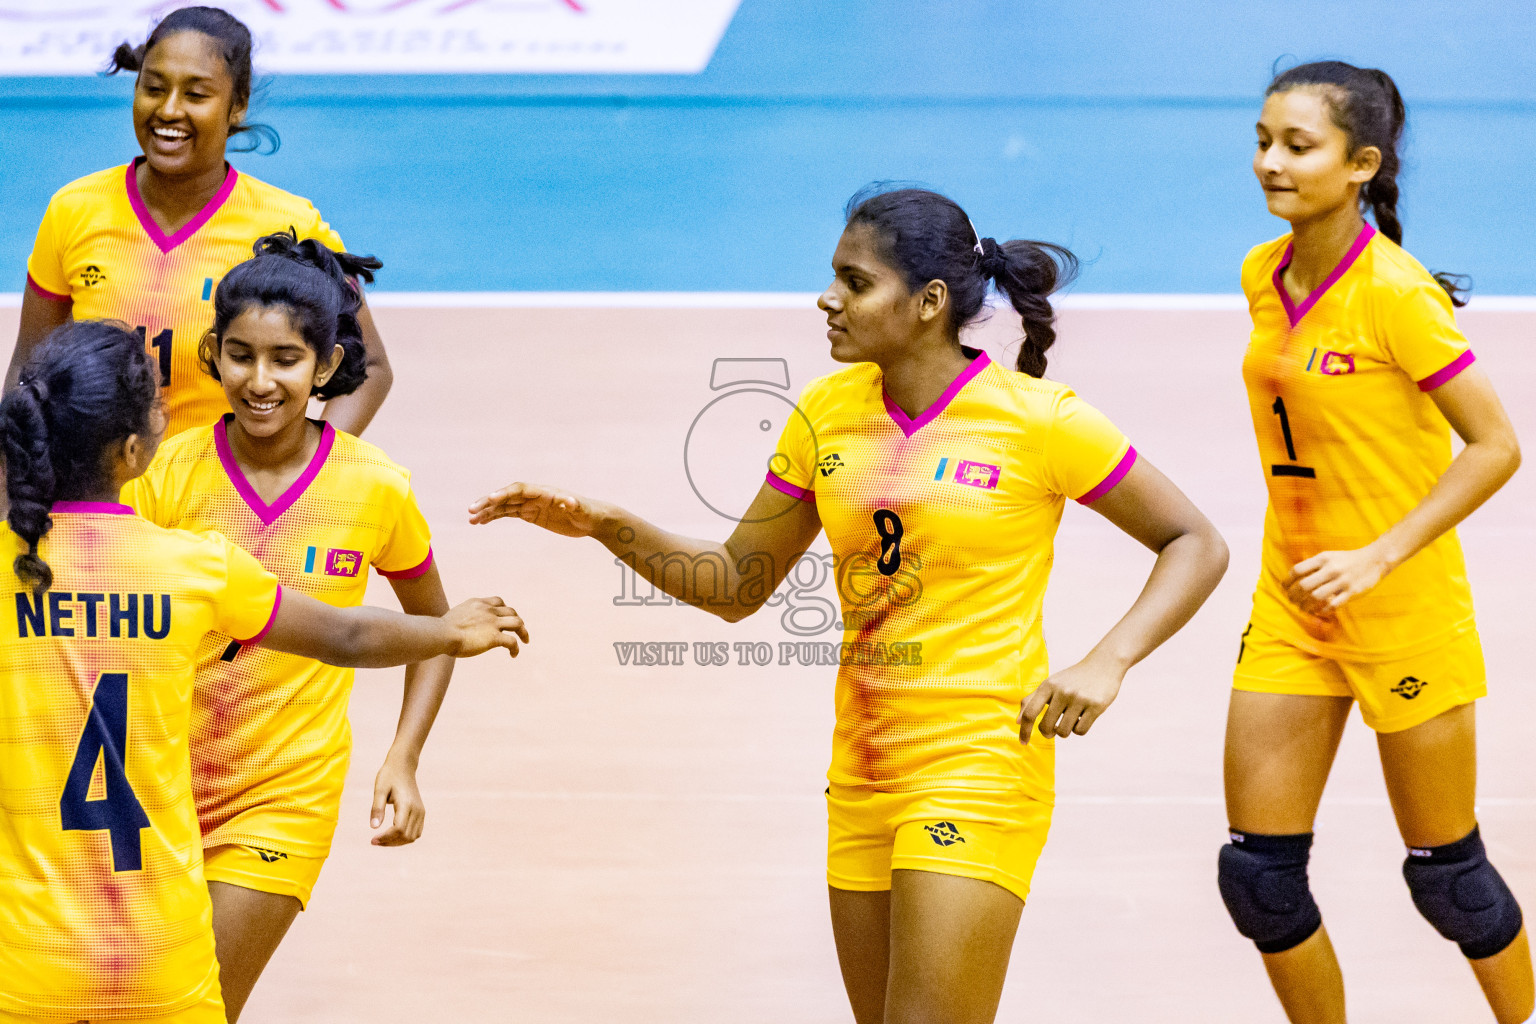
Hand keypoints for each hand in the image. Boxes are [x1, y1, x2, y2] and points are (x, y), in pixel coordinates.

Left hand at [370, 754, 424, 846]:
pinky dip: (404, 838)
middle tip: (374, 841)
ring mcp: (421, 812)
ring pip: (412, 837)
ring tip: (382, 839)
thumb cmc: (389, 776)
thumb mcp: (379, 790)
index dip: (386, 838)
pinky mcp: (421, 813)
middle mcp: (417, 810)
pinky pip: (416, 832)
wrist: (403, 766)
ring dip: (398, 842)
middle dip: (390, 842)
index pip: (398, 829)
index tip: (372, 839)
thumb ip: (377, 808)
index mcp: (406, 804)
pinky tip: (392, 835)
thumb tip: (374, 827)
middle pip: (406, 836)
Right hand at [445, 597, 528, 656]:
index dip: (505, 610)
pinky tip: (513, 654)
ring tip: (525, 641)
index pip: (498, 602)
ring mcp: (492, 623)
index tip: (505, 619)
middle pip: (512, 611)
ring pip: (518, 623)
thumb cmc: (439, 631)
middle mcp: (488, 610)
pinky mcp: (494, 637)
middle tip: (520, 631)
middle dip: (518, 621)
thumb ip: (461, 620)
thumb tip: (457, 629)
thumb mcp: (453, 618)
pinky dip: (516, 648)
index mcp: (477, 604)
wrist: (440, 634)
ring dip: (523, 632)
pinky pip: (512, 641)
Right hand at [468, 482, 597, 536]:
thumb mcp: (582, 510)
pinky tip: (481, 522)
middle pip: (507, 496)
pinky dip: (494, 517)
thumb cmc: (588, 512)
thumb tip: (569, 502)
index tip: (490, 499)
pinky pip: (508, 513)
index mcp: (544, 492)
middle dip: (489, 502)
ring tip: (471, 519)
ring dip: (487, 511)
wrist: (592, 519)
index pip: (520, 489)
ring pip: (504, 506)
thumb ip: (574, 505)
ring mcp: (530, 504)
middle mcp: (534, 496)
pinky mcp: (530, 514)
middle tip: (471, 510)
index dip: (505, 493)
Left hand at [1018, 654, 1125, 743]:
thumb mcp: (1050, 684)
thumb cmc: (1072, 679)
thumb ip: (1031, 700)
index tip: (1023, 742)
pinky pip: (1080, 731)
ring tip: (1069, 719)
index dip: (1025, 730)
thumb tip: (1018, 721)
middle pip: (1046, 726)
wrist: (1102, 665)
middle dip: (1047, 733)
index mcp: (1048, 686)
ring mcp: (1079, 699)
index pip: (1030, 712)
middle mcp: (1062, 691)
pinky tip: (1082, 718)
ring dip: (1064, 731)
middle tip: (1052, 730)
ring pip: (1063, 732)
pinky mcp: (1096, 706)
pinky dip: (1078, 729)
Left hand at [1284, 544, 1390, 614]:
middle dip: (1293, 596)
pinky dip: (1322, 610)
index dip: (1287, 581)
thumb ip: (1313, 565)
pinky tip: (1318, 611)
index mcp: (1323, 558)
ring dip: (1305, 605)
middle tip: (1291, 601)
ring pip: (1316, 597)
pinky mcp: (1352, 592)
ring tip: (1302, 608)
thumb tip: (1293, 577)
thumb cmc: (1347, 560)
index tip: (1284, 588)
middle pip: (1304, 585)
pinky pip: (1333, 605)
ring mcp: (1342, 581)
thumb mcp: (1329, 556)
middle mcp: (1331, 569)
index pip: (1297, 570)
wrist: (1375, 559)